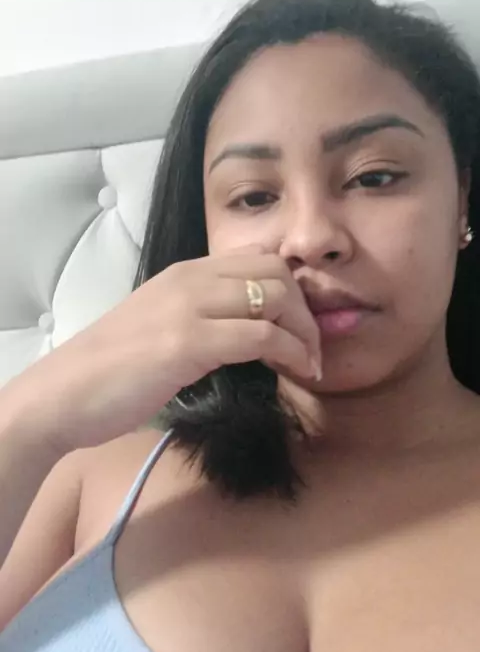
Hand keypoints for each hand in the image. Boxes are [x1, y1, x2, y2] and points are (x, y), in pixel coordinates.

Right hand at [22, 245, 321, 452]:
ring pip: (275, 296)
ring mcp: (189, 306)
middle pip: (275, 271)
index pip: (258, 258)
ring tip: (311, 363)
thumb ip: (200, 318)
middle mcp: (191, 279)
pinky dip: (291, 352)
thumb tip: (244, 333)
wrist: (64, 392)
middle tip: (313, 346)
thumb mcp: (160, 326)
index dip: (291, 288)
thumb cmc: (111, 370)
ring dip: (306, 332)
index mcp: (184, 273)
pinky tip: (297, 372)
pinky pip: (261, 335)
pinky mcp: (188, 340)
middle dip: (306, 308)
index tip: (301, 325)